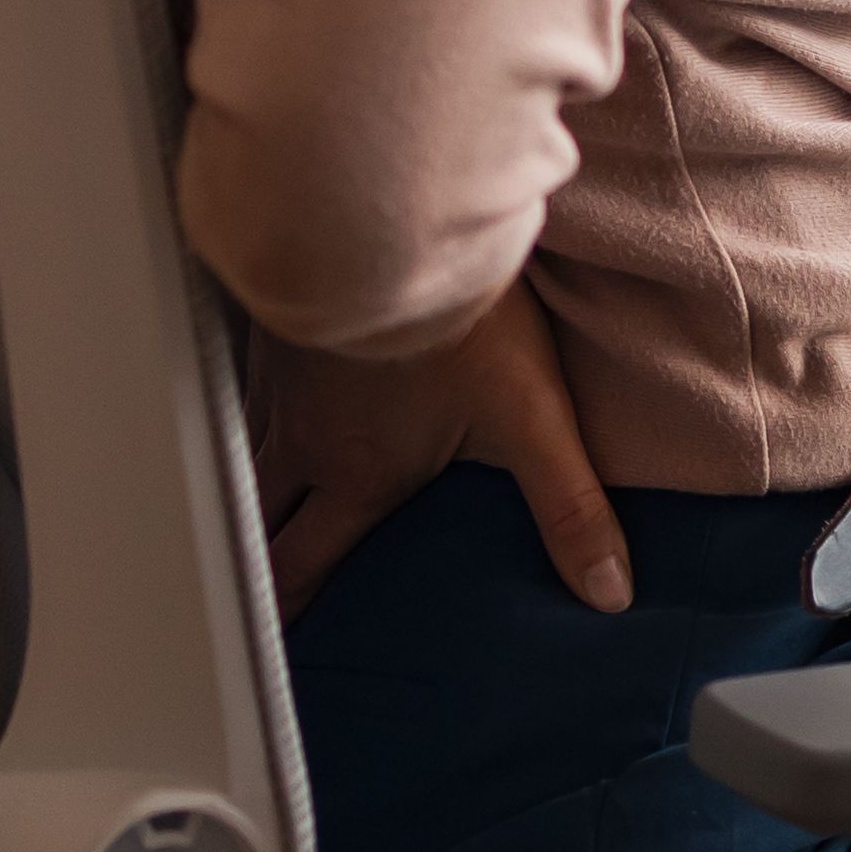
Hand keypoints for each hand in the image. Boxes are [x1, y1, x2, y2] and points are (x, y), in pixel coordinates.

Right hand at [260, 273, 634, 619]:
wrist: (399, 213)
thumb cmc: (461, 313)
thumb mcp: (532, 418)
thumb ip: (570, 508)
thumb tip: (608, 587)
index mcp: (358, 473)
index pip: (305, 563)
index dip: (289, 609)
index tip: (278, 638)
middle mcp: (304, 436)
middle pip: (259, 519)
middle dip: (256, 560)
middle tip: (255, 591)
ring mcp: (278, 379)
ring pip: (244, 453)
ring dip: (248, 488)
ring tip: (257, 507)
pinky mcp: (275, 326)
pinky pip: (243, 388)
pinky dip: (248, 413)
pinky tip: (271, 399)